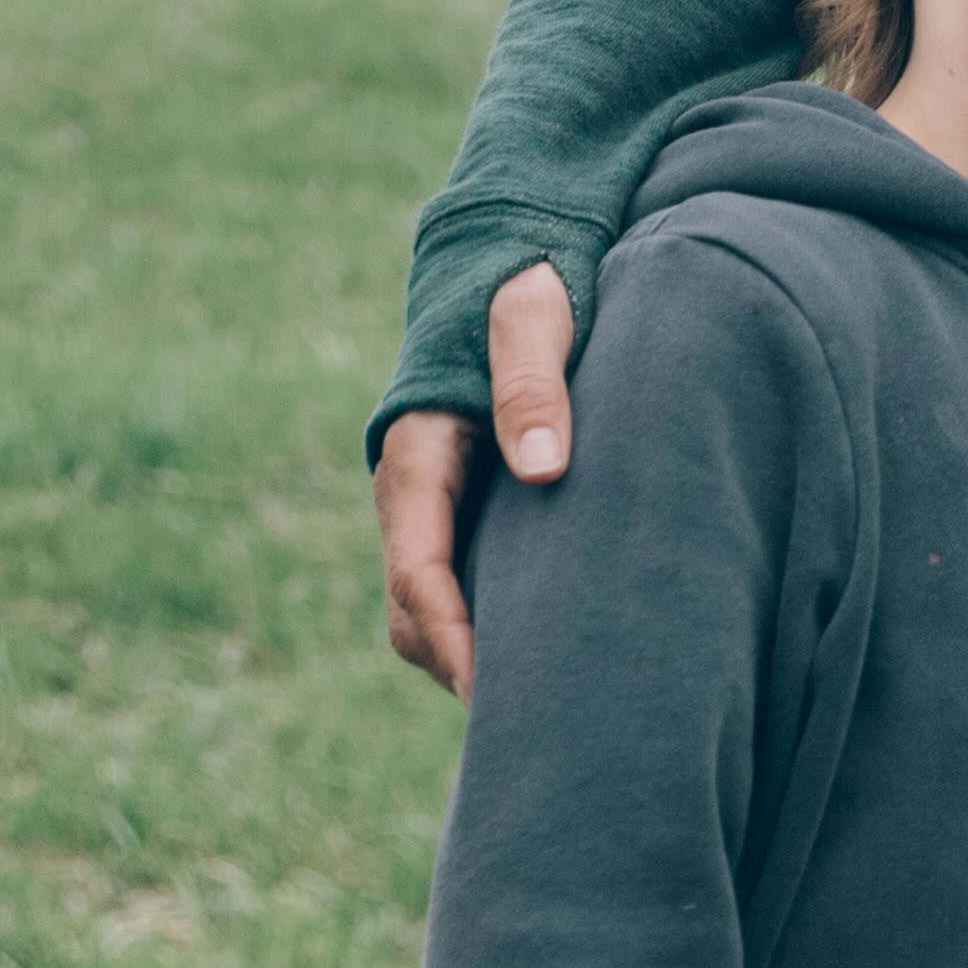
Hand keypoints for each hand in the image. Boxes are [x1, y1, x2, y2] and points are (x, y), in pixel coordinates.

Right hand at [370, 261, 577, 693]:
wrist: (517, 243)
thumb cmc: (530, 273)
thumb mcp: (535, 310)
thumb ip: (534, 381)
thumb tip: (545, 468)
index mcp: (416, 450)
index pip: (416, 571)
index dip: (452, 638)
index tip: (495, 690)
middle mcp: (415, 488)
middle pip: (414, 609)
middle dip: (460, 668)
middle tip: (534, 723)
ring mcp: (438, 500)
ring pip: (434, 603)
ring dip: (472, 652)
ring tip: (548, 704)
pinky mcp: (470, 501)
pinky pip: (462, 579)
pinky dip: (491, 622)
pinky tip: (553, 648)